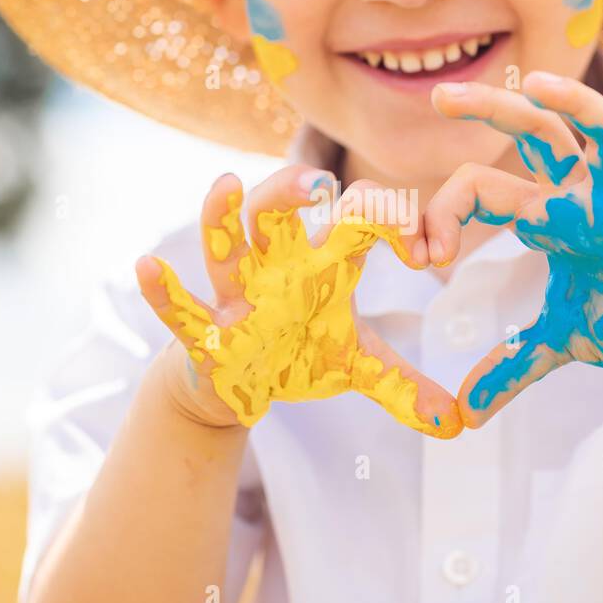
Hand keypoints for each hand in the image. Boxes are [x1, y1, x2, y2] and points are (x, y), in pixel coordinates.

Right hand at [136, 165, 461, 437]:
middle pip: (278, 211)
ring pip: (226, 244)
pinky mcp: (204, 331)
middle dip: (293, 189)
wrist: (237, 382)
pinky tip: (145, 267)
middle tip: (319, 180)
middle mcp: (274, 267)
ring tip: (226, 185)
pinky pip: (180, 307)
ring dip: (223, 218)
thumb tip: (457, 421)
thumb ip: (403, 383)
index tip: (427, 254)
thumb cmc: (297, 353)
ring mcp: (235, 296)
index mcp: (319, 262)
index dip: (391, 225)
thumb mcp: (355, 365)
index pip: (356, 220)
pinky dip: (162, 291)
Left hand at [426, 71, 602, 426]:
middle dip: (492, 109)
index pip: (486, 189)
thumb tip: (465, 413)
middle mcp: (587, 195)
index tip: (424, 256)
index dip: (448, 213)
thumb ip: (510, 366)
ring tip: (536, 82)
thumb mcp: (559, 340)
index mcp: (551, 212)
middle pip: (538, 136)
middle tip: (441, 96)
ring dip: (574, 108)